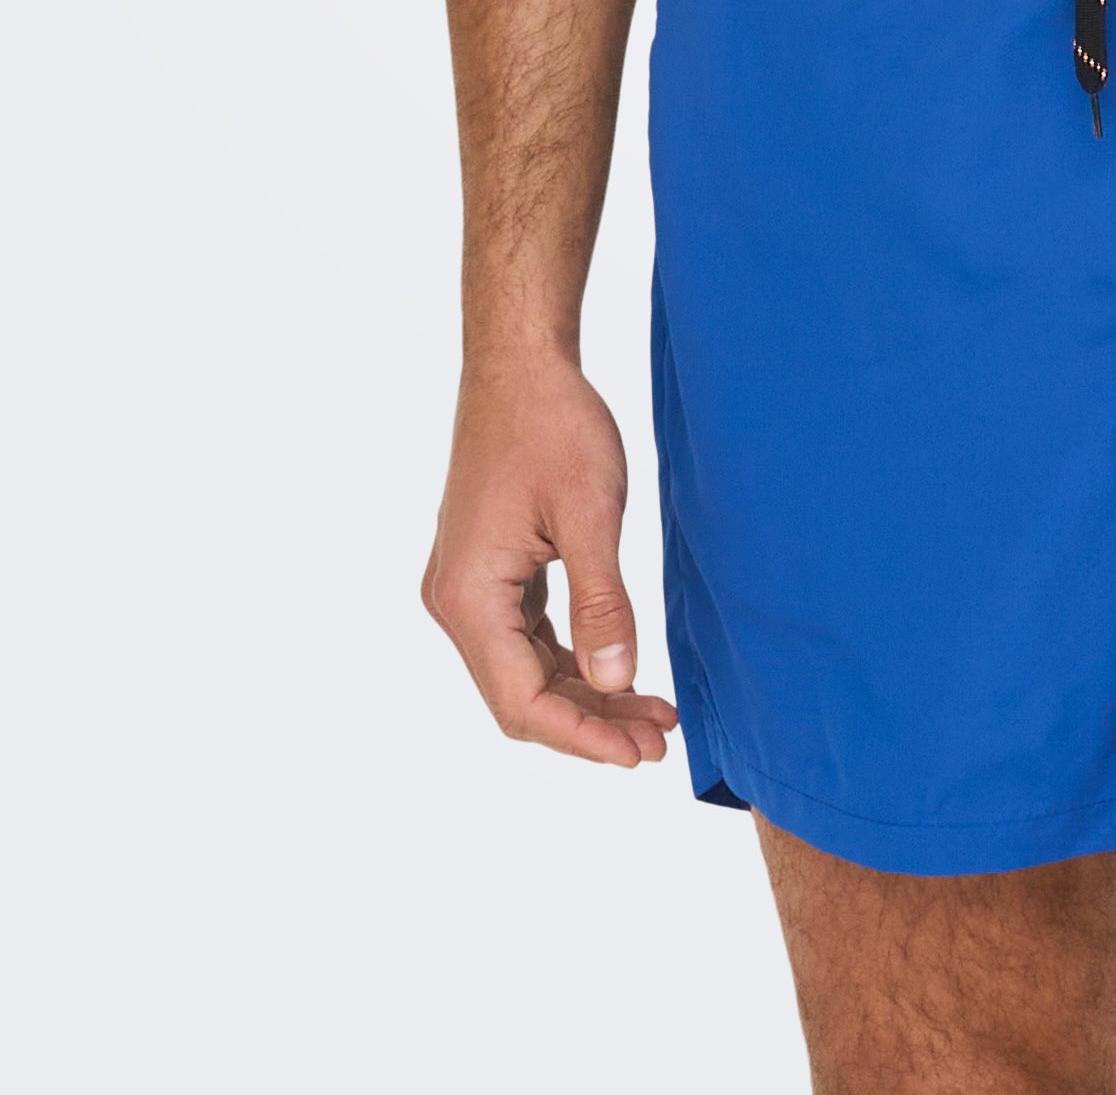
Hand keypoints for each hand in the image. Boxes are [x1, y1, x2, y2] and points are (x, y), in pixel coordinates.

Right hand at [422, 353, 679, 766]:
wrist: (521, 362)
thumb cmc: (553, 425)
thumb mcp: (589, 514)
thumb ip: (602, 604)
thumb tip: (617, 681)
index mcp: (468, 597)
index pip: (521, 701)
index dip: (583, 735)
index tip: (640, 752)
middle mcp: (455, 601)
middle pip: (521, 695)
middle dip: (591, 721)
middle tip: (659, 739)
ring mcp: (469, 586)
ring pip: (526, 669)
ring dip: (587, 693)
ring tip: (653, 714)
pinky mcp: (489, 571)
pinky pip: (528, 636)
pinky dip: (573, 657)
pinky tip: (620, 668)